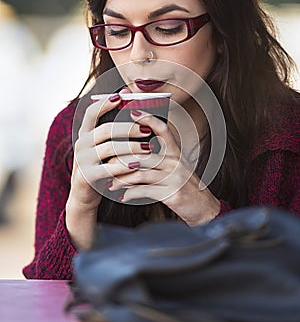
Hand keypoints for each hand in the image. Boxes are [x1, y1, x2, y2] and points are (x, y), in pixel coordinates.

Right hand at [66, 87, 155, 247]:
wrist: (85, 194)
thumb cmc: (101, 165)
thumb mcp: (103, 146)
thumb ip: (113, 128)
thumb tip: (129, 98)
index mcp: (84, 133)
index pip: (91, 112)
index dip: (105, 103)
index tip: (122, 96)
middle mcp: (81, 144)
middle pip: (105, 130)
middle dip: (128, 128)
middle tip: (147, 130)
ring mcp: (82, 160)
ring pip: (109, 149)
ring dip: (131, 148)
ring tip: (149, 149)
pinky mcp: (87, 177)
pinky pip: (108, 169)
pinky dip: (124, 167)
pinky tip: (138, 166)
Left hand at [107, 109, 220, 225]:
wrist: (204, 208)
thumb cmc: (186, 187)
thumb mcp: (177, 168)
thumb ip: (160, 159)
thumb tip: (134, 155)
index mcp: (176, 153)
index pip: (163, 130)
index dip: (149, 119)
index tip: (132, 112)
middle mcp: (176, 162)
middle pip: (142, 154)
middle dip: (121, 159)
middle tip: (106, 164)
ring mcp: (175, 177)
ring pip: (140, 173)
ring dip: (122, 179)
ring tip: (111, 184)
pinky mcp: (172, 193)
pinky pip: (145, 190)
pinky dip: (131, 194)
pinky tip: (124, 196)